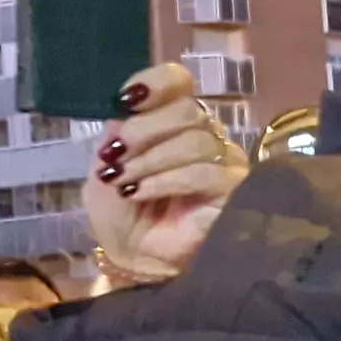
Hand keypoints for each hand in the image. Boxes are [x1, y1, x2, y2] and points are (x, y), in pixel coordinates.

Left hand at [83, 64, 245, 285]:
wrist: (136, 259)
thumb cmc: (122, 214)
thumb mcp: (103, 169)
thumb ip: (116, 136)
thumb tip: (125, 115)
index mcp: (170, 121)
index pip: (178, 81)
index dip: (156, 82)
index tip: (126, 101)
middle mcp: (204, 135)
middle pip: (188, 110)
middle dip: (145, 130)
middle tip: (117, 156)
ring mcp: (224, 163)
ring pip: (197, 141)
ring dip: (151, 161)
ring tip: (125, 183)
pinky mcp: (236, 192)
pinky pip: (205, 173)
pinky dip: (167, 180)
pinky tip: (141, 193)